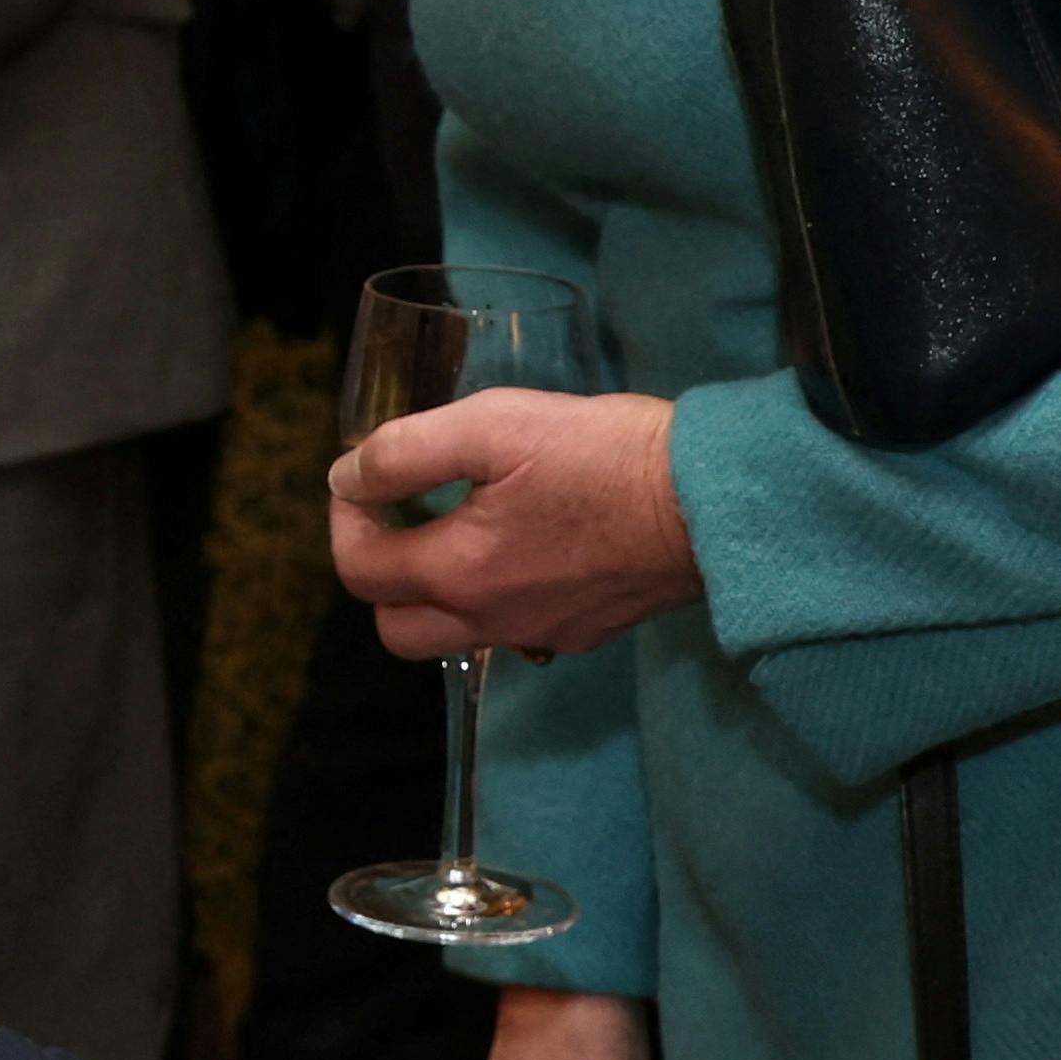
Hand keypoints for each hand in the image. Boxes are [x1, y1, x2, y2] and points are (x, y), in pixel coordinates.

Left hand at [329, 387, 701, 658]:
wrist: (715, 501)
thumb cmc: (603, 455)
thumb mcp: (492, 424)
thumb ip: (407, 453)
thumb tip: (348, 478)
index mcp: (462, 573)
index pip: (361, 571)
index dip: (345, 521)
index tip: (361, 480)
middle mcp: (494, 621)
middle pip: (396, 629)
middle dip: (379, 574)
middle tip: (398, 516)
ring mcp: (543, 633)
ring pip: (452, 635)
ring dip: (432, 592)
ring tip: (453, 526)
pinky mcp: (586, 629)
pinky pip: (510, 629)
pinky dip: (489, 596)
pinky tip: (515, 543)